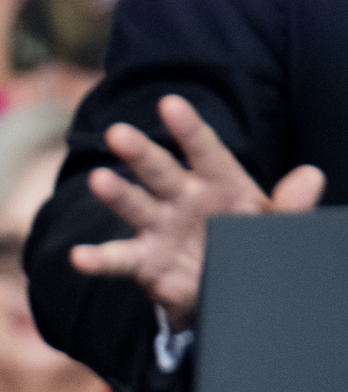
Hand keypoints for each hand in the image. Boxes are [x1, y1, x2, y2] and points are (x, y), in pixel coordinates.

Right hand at [68, 94, 325, 327]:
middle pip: (159, 171)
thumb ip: (291, 206)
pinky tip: (79, 258)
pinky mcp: (143, 261)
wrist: (227, 286)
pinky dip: (97, 260)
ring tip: (99, 180)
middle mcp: (182, 199)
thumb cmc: (251, 243)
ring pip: (134, 206)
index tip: (170, 105)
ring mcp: (158, 228)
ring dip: (116, 193)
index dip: (188, 129)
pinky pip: (118, 259)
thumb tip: (311, 176)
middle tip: (118, 133)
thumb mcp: (277, 226)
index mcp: (218, 182)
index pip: (204, 150)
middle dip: (139, 152)